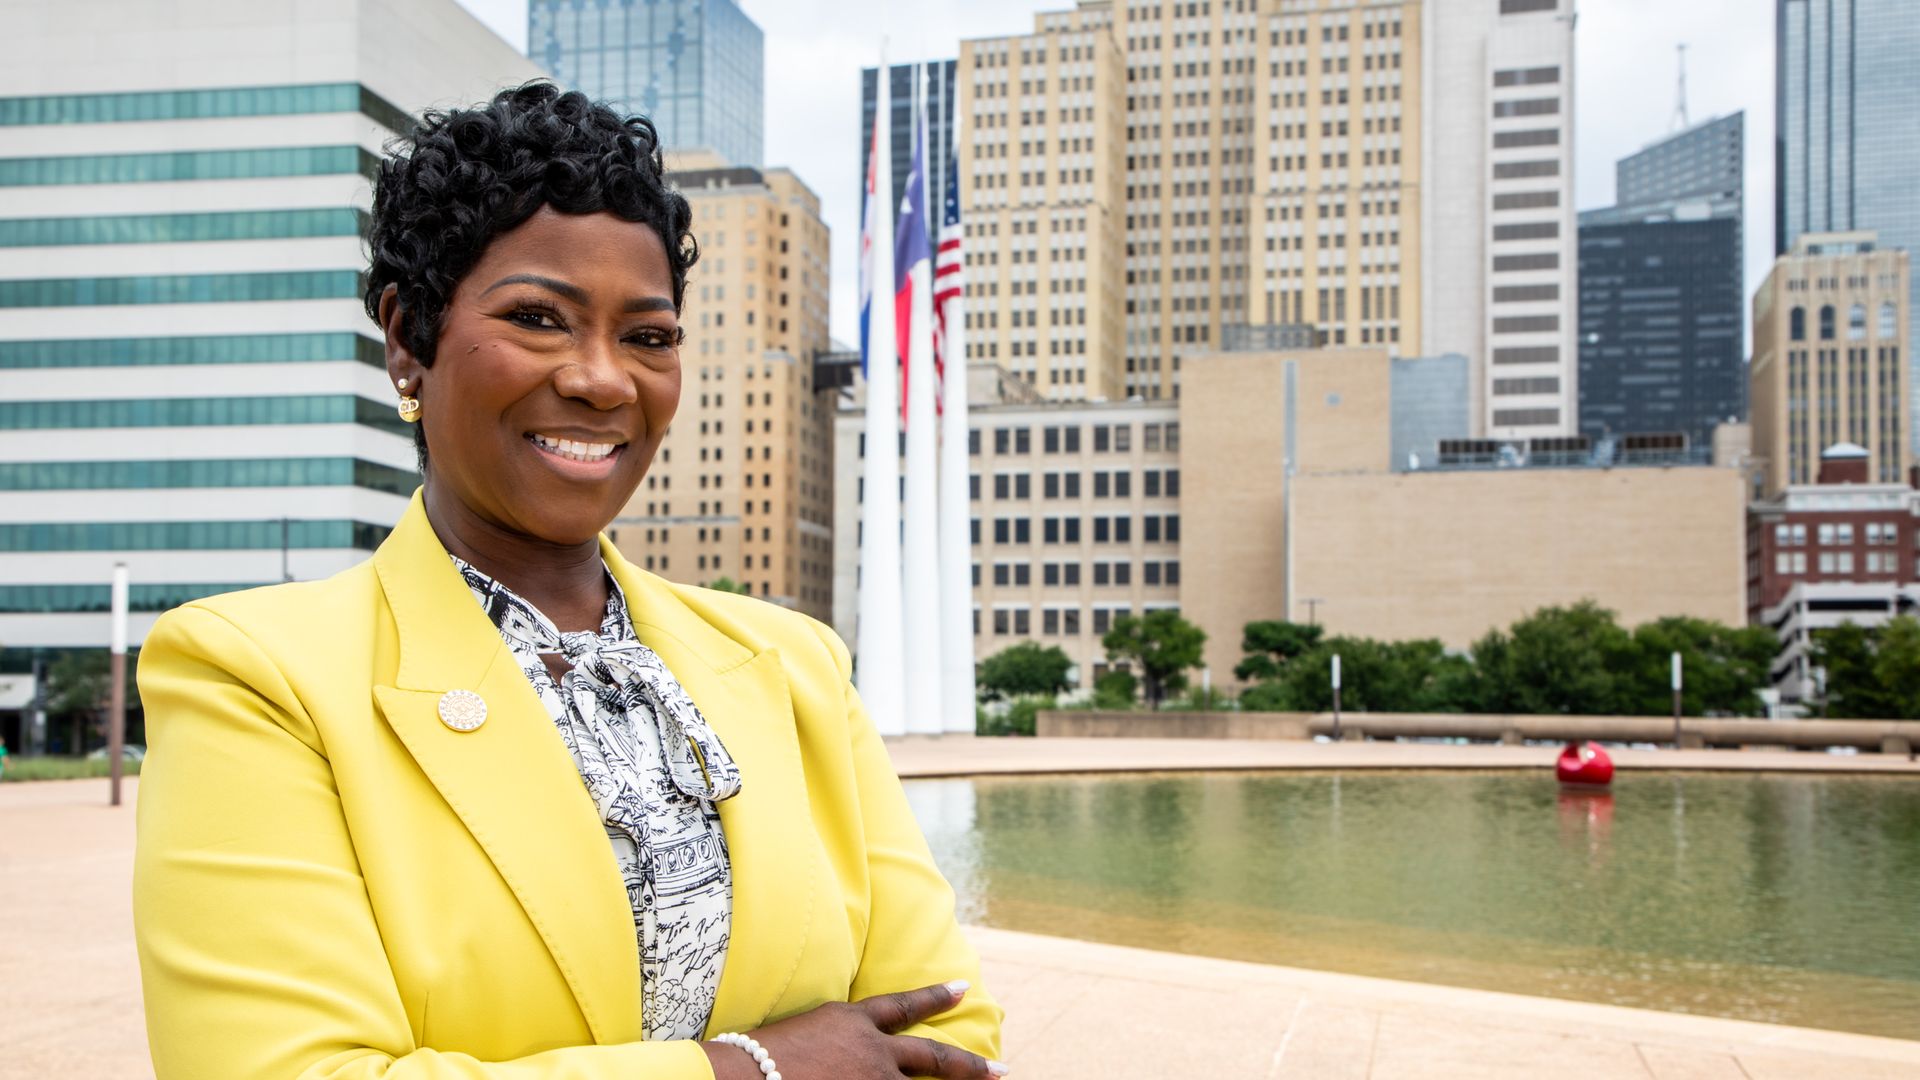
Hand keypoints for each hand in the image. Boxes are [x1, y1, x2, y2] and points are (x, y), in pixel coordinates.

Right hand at [702, 980, 1006, 1079]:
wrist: (743, 1072)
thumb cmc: (756, 1054)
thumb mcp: (802, 1031)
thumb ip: (829, 1039)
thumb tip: (837, 1053)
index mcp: (852, 1022)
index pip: (903, 1006)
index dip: (935, 997)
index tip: (963, 987)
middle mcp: (871, 1050)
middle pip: (931, 1057)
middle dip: (968, 1067)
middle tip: (1001, 1071)